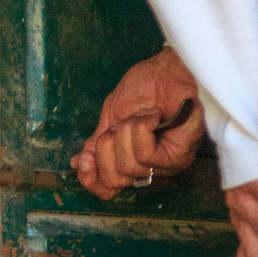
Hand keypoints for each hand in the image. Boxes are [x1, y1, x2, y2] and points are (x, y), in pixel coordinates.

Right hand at [73, 47, 205, 199]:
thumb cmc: (146, 86)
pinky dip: (142, 130)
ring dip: (127, 131)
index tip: (84, 159)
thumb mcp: (112, 115)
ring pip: (129, 165)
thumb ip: (97, 142)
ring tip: (142, 115)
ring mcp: (164, 165)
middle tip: (119, 123)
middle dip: (108, 146)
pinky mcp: (179, 156)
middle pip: (114, 178)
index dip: (91, 178)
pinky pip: (146, 156)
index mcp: (130, 159)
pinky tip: (153, 117)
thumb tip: (78, 163)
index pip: (107, 188)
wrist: (168, 68)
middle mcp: (148, 168)